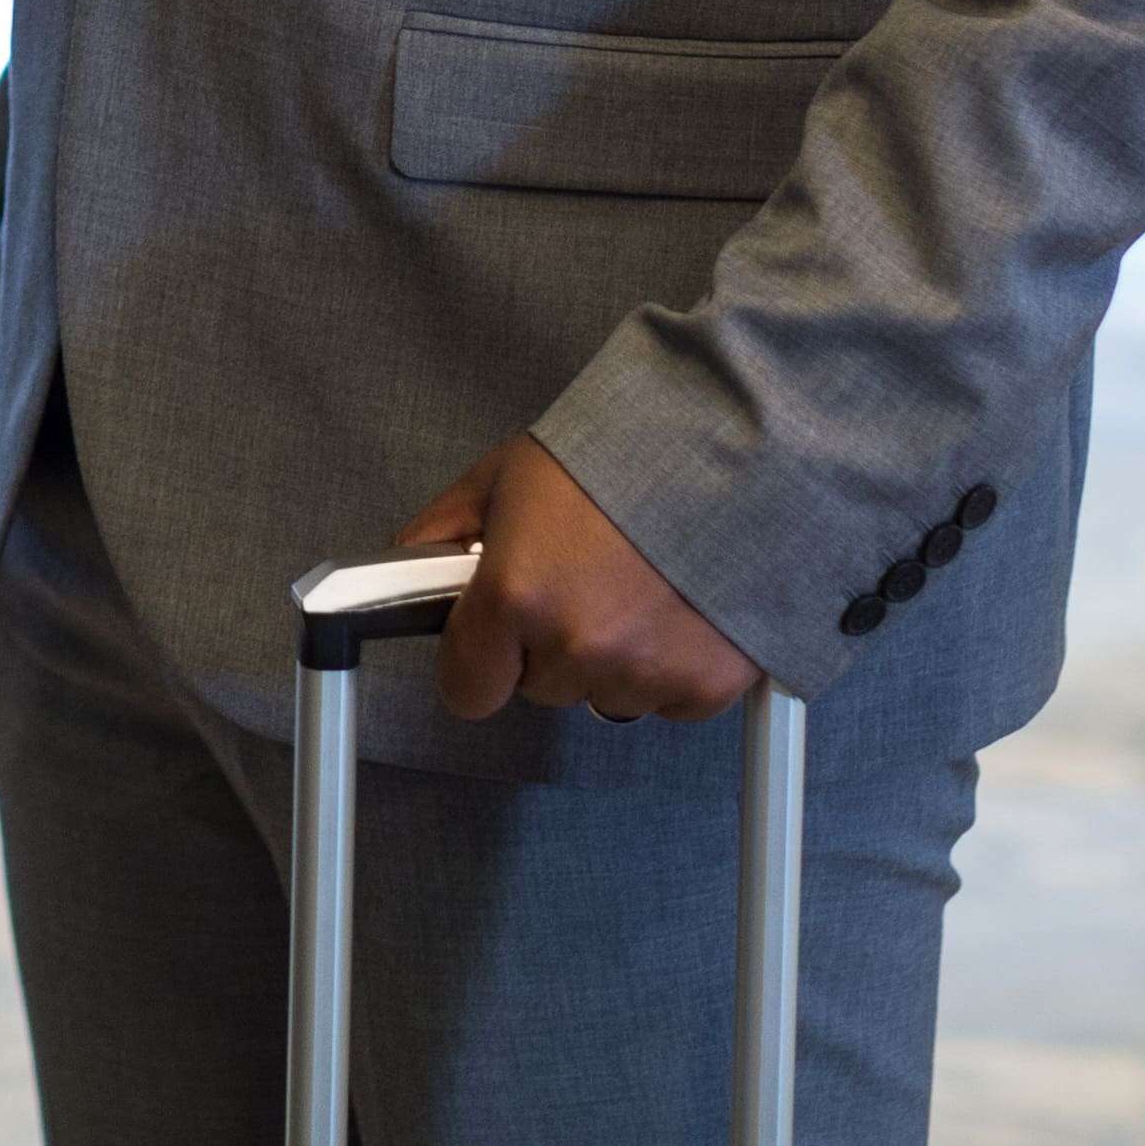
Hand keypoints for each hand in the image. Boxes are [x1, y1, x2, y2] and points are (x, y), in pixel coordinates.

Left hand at [398, 435, 762, 724]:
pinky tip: (678, 605)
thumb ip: (446, 530)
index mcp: (514, 594)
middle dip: (550, 644)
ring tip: (638, 583)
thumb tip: (407, 569)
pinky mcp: (705, 684)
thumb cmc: (624, 447)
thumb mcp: (508, 472)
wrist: (737, 444)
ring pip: (604, 696)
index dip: (477, 660)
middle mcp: (575, 644)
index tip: (491, 639)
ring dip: (613, 656)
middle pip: (540, 687)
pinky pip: (667, 700)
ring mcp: (643, 671)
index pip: (466, 689)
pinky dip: (670, 664)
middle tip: (582, 578)